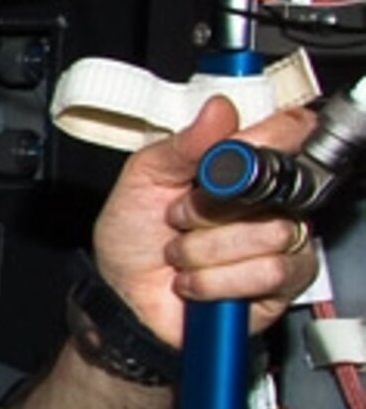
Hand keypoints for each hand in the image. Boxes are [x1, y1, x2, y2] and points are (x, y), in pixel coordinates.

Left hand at [93, 94, 322, 343]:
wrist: (121, 299)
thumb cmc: (133, 239)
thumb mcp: (143, 179)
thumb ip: (182, 145)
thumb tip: (218, 109)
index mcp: (242, 166)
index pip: (287, 134)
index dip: (263, 141)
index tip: (225, 160)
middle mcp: (269, 201)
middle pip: (273, 188)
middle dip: (208, 209)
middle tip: (178, 218)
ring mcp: (281, 242)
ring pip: (270, 233)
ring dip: (206, 250)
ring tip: (182, 256)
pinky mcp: (282, 284)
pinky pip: (268, 272)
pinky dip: (216, 280)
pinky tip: (196, 283)